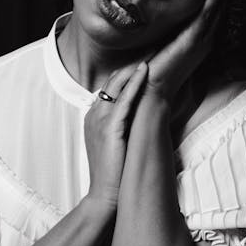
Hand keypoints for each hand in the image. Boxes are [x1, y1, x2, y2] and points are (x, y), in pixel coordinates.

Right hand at [84, 62, 147, 209]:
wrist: (104, 197)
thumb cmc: (113, 174)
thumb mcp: (114, 144)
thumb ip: (121, 127)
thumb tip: (138, 118)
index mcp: (94, 117)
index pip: (110, 86)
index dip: (127, 72)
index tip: (145, 59)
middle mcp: (94, 114)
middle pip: (112, 80)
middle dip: (132, 64)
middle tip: (152, 48)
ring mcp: (99, 120)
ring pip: (116, 85)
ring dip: (134, 67)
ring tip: (152, 52)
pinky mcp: (110, 128)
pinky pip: (123, 99)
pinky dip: (134, 83)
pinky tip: (145, 71)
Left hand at [144, 0, 224, 106]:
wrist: (153, 90)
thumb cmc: (156, 71)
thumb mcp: (165, 47)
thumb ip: (169, 35)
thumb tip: (163, 18)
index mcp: (198, 42)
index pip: (212, 14)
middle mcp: (204, 40)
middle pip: (219, 10)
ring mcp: (200, 40)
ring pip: (216, 10)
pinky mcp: (193, 41)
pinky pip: (207, 16)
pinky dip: (214, 1)